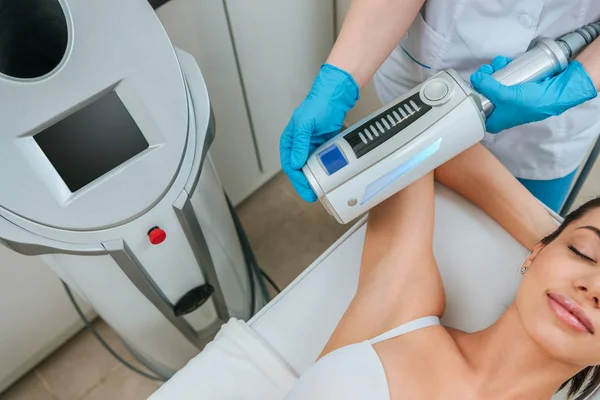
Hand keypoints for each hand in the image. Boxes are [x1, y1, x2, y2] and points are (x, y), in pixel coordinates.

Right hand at [280, 64, 358, 201]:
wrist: (335, 96)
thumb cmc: (318, 105)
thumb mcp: (306, 124)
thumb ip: (300, 144)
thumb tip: (296, 164)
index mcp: (290, 141)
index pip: (290, 165)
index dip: (297, 179)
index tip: (306, 189)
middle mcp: (298, 146)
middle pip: (299, 170)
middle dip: (305, 184)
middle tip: (313, 196)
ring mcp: (310, 147)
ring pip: (310, 168)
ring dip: (314, 180)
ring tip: (320, 192)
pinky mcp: (323, 146)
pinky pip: (321, 162)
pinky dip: (323, 172)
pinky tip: (328, 180)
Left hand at [470, 56, 597, 133]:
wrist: (557, 93)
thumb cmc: (532, 102)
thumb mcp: (505, 96)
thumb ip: (487, 87)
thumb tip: (475, 77)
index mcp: (494, 122)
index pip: (475, 111)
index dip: (472, 95)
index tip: (474, 82)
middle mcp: (499, 112)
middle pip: (482, 94)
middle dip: (483, 79)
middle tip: (487, 70)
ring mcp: (507, 99)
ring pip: (492, 83)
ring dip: (493, 70)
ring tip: (498, 64)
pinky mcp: (515, 88)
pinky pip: (503, 77)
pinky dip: (502, 68)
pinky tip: (504, 62)